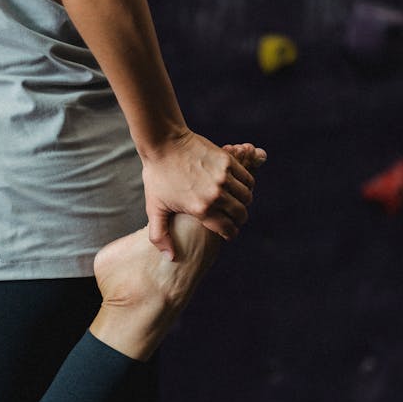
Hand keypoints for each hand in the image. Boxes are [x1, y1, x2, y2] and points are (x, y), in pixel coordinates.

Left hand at [141, 131, 266, 258]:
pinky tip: (238, 188)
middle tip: (234, 220)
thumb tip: (172, 258)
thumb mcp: (154, 208)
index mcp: (201, 209)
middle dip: (239, 220)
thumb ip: (160, 236)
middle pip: (241, 214)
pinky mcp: (228, 162)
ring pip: (247, 197)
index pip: (227, 229)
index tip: (229, 234)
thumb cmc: (158, 176)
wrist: (163, 143)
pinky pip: (248, 179)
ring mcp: (223, 177)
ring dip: (244, 203)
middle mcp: (216, 194)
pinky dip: (247, 185)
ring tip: (237, 203)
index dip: (230, 234)